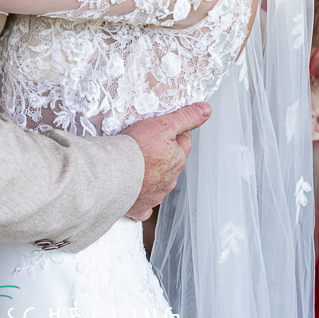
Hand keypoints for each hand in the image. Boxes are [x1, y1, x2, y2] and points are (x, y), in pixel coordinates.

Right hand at [120, 102, 210, 220]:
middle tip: (147, 144)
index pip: (184, 143)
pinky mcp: (140, 207)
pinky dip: (142, 200)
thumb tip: (205, 110)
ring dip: (152, 176)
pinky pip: (145, 206)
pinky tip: (136, 192)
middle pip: (171, 164)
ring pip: (159, 183)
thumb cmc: (136, 150)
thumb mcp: (164, 125)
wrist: (113, 174)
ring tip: (137, 165)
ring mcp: (156, 195)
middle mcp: (170, 180)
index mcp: (177, 160)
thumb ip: (186, 118)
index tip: (164, 129)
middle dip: (163, 155)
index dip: (175, 133)